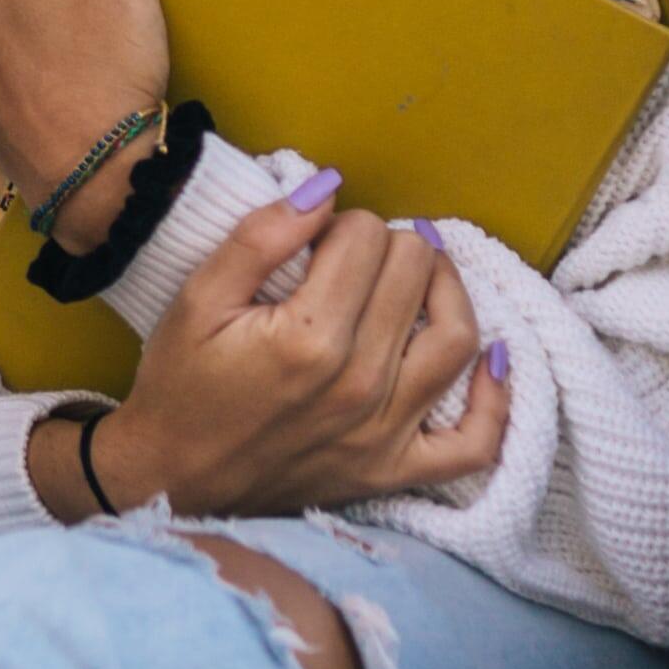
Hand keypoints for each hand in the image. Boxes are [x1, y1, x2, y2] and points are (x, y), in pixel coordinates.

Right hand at [85, 184, 506, 518]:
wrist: (172, 480)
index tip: (314, 243)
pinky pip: (476, 442)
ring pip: (457, 336)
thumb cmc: (180, 388)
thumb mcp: (196, 299)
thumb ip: (260, 238)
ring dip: (446, 289)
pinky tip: (492, 360)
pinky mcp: (395, 471)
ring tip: (419, 276)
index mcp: (308, 338)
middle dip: (388, 247)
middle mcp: (359, 384)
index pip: (366, 238)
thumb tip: (326, 188)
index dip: (341, 224)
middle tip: (355, 257)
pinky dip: (496, 400)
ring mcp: (384, 432)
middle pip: (415, 272)